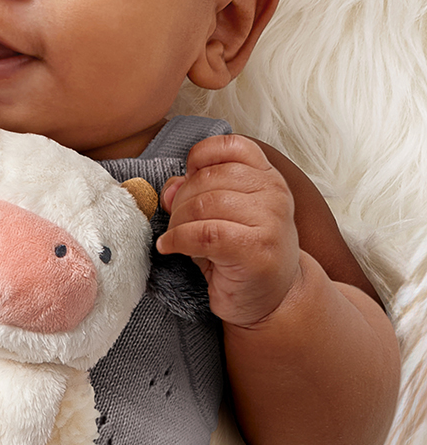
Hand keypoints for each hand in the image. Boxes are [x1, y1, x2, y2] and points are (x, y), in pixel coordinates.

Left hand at [155, 134, 300, 326]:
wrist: (275, 298)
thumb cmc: (242, 254)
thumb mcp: (219, 215)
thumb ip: (195, 192)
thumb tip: (169, 186)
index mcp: (267, 177)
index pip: (230, 146)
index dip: (199, 158)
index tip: (186, 179)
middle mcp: (274, 193)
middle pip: (208, 178)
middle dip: (180, 200)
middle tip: (175, 222)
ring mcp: (270, 221)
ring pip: (203, 205)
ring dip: (177, 222)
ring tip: (175, 238)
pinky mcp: (256, 250)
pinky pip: (203, 234)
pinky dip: (178, 240)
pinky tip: (170, 248)